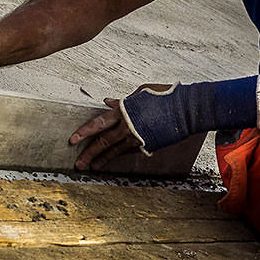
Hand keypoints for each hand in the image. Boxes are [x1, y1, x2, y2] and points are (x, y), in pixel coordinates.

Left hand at [70, 76, 259, 169]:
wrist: (187, 109)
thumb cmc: (165, 96)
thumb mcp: (141, 93)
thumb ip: (123, 101)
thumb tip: (108, 104)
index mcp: (123, 111)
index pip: (98, 124)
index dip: (84, 132)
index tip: (72, 140)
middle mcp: (127, 127)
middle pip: (103, 142)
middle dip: (89, 153)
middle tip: (78, 163)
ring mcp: (138, 138)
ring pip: (115, 152)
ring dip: (102, 159)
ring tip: (92, 166)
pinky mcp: (148, 145)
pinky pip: (129, 151)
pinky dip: (119, 155)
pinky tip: (112, 158)